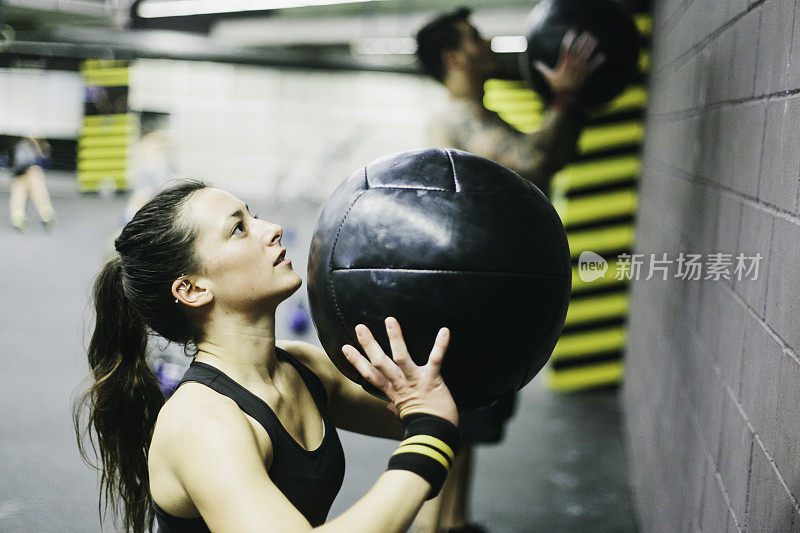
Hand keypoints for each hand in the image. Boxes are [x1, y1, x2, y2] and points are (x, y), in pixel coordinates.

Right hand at [341, 317, 457, 425]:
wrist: (435, 435)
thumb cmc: (423, 424)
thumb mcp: (405, 414)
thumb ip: (397, 406)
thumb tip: (392, 407)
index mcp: (393, 391)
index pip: (370, 374)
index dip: (357, 361)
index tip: (345, 347)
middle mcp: (400, 384)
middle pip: (380, 363)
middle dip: (369, 345)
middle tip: (359, 327)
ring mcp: (415, 381)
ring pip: (401, 357)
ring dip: (395, 338)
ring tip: (390, 320)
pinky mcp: (432, 380)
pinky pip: (436, 360)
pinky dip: (440, 345)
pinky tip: (444, 331)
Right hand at [534, 29, 605, 94]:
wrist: (566, 98)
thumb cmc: (557, 87)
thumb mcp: (549, 76)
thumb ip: (542, 68)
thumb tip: (535, 63)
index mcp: (563, 63)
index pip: (566, 48)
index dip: (569, 39)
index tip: (572, 31)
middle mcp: (572, 64)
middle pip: (578, 49)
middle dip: (583, 40)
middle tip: (587, 33)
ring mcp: (580, 69)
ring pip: (586, 55)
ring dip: (591, 46)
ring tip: (595, 39)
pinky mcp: (586, 74)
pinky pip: (593, 66)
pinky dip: (598, 61)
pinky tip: (603, 55)